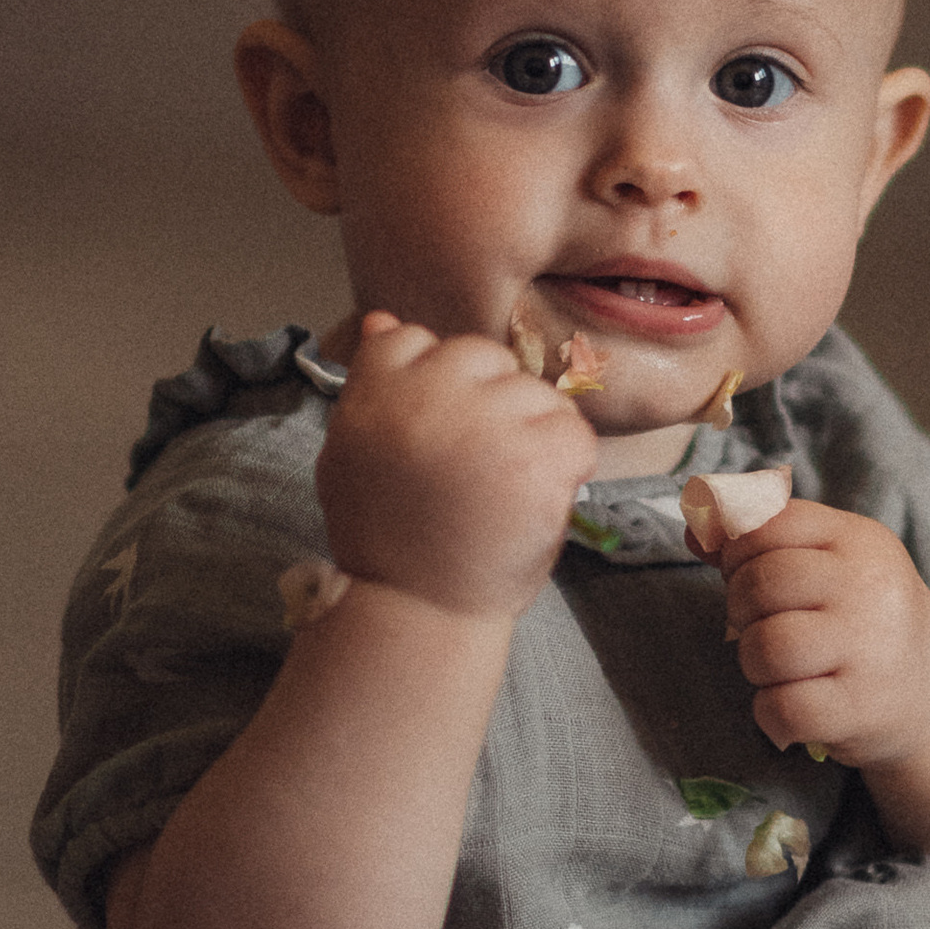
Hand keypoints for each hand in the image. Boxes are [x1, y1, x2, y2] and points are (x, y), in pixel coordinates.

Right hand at [314, 311, 595, 620]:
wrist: (419, 610)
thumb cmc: (390, 537)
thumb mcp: (354, 454)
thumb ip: (373, 386)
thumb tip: (384, 318)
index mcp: (376, 393)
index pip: (412, 338)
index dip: (431, 384)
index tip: (430, 436)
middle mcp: (429, 399)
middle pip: (482, 357)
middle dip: (487, 403)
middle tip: (471, 469)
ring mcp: (487, 427)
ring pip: (535, 392)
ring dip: (531, 435)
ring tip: (499, 490)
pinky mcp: (538, 461)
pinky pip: (575, 433)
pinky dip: (567, 465)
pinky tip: (533, 498)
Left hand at [717, 500, 929, 766]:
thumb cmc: (865, 621)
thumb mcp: (829, 566)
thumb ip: (759, 544)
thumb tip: (695, 529)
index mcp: (859, 541)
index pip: (771, 521)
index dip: (738, 549)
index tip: (750, 574)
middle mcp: (869, 588)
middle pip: (762, 582)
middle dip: (741, 607)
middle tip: (763, 625)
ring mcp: (869, 649)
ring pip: (767, 647)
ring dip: (754, 664)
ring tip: (780, 670)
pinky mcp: (862, 708)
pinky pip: (783, 708)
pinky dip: (770, 715)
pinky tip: (789, 709)